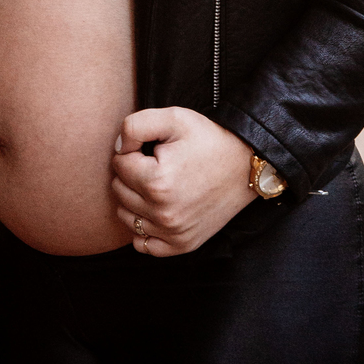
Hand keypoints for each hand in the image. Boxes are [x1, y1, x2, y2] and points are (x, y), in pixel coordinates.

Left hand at [112, 106, 255, 255]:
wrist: (246, 165)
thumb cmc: (209, 139)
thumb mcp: (173, 118)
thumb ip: (134, 126)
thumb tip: (117, 147)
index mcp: (157, 182)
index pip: (118, 164)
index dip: (132, 150)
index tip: (152, 147)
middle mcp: (163, 213)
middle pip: (119, 191)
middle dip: (130, 173)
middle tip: (154, 163)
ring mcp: (173, 233)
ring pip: (126, 216)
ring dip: (133, 198)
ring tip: (155, 183)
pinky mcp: (182, 245)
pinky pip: (143, 245)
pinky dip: (142, 228)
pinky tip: (155, 209)